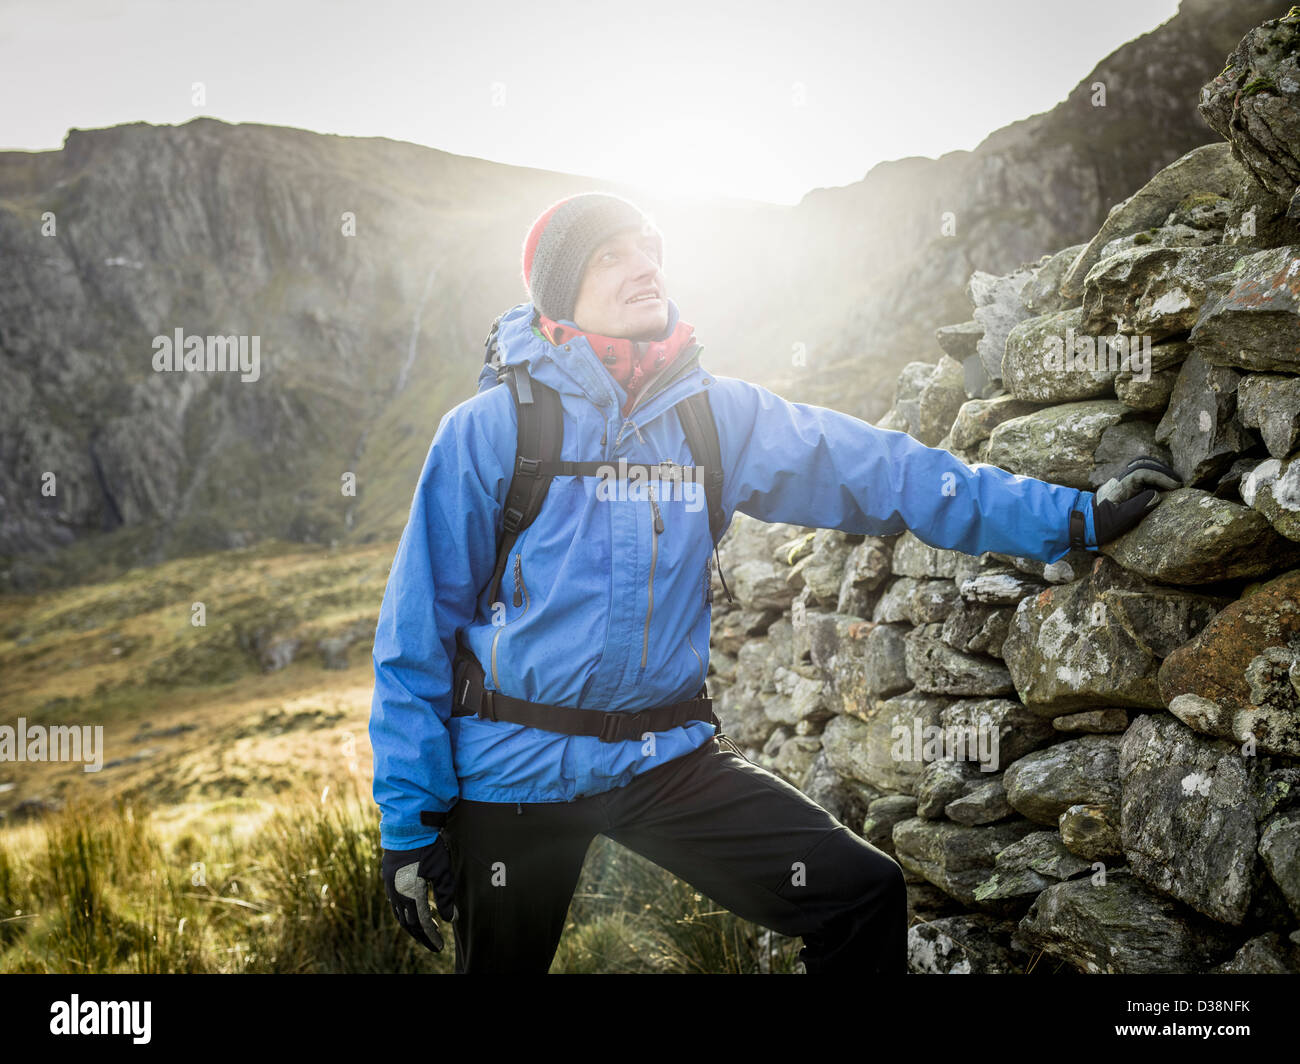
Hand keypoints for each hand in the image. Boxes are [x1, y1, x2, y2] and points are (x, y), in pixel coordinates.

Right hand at [382, 836, 457, 952]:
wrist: (407, 827)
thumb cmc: (429, 848)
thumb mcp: (442, 872)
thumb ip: (446, 897)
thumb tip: (452, 918)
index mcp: (410, 894)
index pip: (422, 924)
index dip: (431, 937)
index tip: (439, 947)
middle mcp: (397, 893)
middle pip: (408, 923)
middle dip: (422, 935)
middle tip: (433, 943)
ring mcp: (390, 886)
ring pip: (399, 914)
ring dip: (413, 924)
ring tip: (428, 928)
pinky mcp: (388, 877)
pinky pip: (395, 902)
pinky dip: (405, 911)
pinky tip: (415, 910)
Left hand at [1092, 457, 1181, 545]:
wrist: (1082, 525)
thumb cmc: (1099, 524)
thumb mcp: (1119, 519)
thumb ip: (1138, 506)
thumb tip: (1157, 495)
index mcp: (1120, 485)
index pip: (1144, 472)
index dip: (1162, 477)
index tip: (1176, 486)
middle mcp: (1120, 479)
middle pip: (1144, 463)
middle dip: (1163, 471)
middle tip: (1178, 482)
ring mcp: (1120, 482)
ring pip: (1141, 467)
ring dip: (1158, 472)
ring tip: (1173, 483)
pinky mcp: (1122, 487)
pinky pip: (1139, 476)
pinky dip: (1153, 478)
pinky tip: (1161, 488)